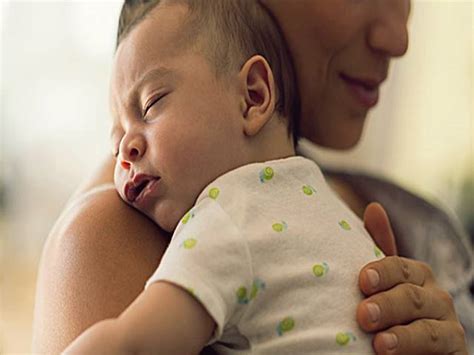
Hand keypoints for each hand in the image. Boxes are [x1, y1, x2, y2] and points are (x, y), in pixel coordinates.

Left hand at [359, 203, 467, 353]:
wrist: (410, 352)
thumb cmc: (392, 312)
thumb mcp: (382, 282)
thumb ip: (379, 247)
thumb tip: (374, 206)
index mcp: (416, 276)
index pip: (400, 267)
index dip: (383, 273)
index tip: (363, 281)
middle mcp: (436, 298)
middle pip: (412, 297)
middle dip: (387, 306)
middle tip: (363, 315)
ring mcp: (449, 327)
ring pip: (428, 328)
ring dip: (403, 336)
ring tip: (379, 344)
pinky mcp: (456, 352)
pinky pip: (439, 350)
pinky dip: (416, 352)